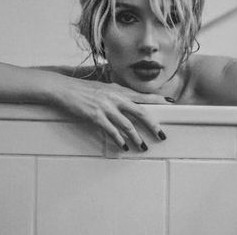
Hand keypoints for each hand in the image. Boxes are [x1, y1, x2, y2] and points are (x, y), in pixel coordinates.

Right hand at [55, 79, 170, 150]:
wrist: (64, 89)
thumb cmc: (83, 89)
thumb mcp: (104, 88)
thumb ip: (117, 94)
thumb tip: (129, 100)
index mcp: (119, 90)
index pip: (143, 96)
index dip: (158, 100)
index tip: (171, 103)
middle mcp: (115, 98)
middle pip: (140, 112)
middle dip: (153, 125)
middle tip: (162, 135)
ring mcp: (106, 107)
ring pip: (127, 125)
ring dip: (137, 138)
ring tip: (143, 147)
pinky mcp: (96, 116)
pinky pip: (111, 131)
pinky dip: (119, 140)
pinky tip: (124, 146)